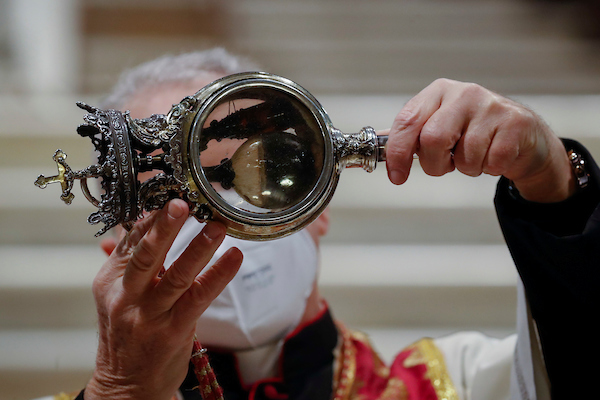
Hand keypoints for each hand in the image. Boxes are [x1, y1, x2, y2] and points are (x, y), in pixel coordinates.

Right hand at [85, 200, 242, 399]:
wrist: (126, 385)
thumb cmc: (126, 336)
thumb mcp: (117, 297)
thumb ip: (129, 263)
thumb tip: (136, 226)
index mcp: (110, 282)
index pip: (130, 241)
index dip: (150, 217)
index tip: (169, 194)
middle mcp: (126, 296)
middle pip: (147, 254)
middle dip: (165, 226)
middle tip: (184, 202)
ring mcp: (149, 315)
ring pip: (176, 275)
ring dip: (199, 248)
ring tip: (218, 226)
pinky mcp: (172, 331)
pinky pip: (198, 298)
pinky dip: (218, 276)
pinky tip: (233, 258)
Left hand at [384, 79, 575, 202]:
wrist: (524, 134)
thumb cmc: (474, 131)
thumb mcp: (439, 125)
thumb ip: (409, 135)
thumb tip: (374, 148)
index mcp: (438, 92)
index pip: (407, 121)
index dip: (398, 152)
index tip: (397, 176)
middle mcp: (464, 93)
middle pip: (432, 139)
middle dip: (435, 164)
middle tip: (445, 165)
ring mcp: (491, 106)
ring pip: (464, 155)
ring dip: (467, 168)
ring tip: (476, 155)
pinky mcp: (515, 123)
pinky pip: (491, 162)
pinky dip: (490, 169)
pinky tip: (494, 156)